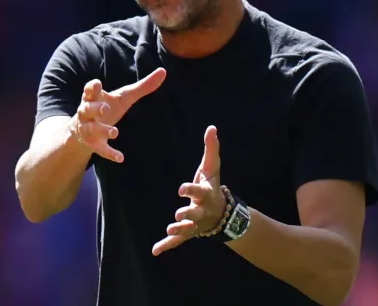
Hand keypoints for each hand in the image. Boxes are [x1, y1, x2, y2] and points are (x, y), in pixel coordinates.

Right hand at [70, 68, 166, 162]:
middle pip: (87, 108)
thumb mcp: (124, 97)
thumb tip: (163, 71)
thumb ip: (142, 86)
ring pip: (91, 128)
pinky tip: (120, 158)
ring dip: (102, 130)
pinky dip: (109, 153)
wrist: (83, 130)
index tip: (97, 85)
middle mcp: (87, 112)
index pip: (89, 90)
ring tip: (115, 132)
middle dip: (95, 108)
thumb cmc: (107, 107)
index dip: (91, 87)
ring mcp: (87, 128)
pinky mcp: (92, 143)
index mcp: (94, 97)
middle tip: (105, 109)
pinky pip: (100, 149)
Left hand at [152, 125, 225, 255]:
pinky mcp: (188, 232)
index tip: (181, 189)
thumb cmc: (212, 186)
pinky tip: (155, 250)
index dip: (190, 190)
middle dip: (187, 214)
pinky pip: (178, 240)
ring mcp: (195, 223)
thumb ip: (211, 149)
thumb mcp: (212, 169)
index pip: (198, 191)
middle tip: (179, 214)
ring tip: (169, 229)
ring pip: (187, 228)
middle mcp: (201, 210)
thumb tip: (212, 127)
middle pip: (195, 213)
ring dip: (178, 230)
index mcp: (205, 194)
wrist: (222, 212)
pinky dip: (167, 245)